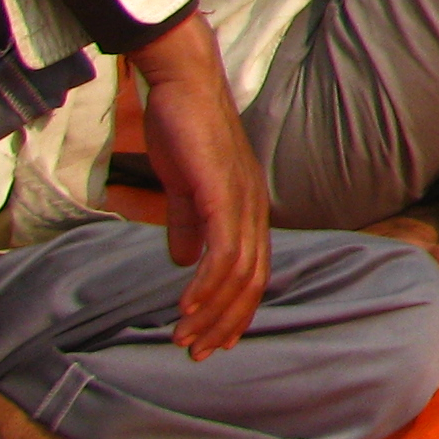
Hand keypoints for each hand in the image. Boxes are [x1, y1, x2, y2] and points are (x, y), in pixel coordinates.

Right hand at [126, 15, 270, 359]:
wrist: (183, 85)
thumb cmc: (184, 131)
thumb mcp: (184, 187)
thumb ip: (187, 224)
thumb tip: (184, 262)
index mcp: (248, 210)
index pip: (252, 274)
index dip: (234, 311)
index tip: (210, 341)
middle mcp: (255, 210)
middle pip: (251, 282)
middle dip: (224, 323)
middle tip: (195, 353)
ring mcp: (242, 200)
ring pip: (238, 272)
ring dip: (211, 311)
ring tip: (184, 337)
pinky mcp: (223, 191)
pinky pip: (222, 248)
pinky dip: (207, 282)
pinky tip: (186, 305)